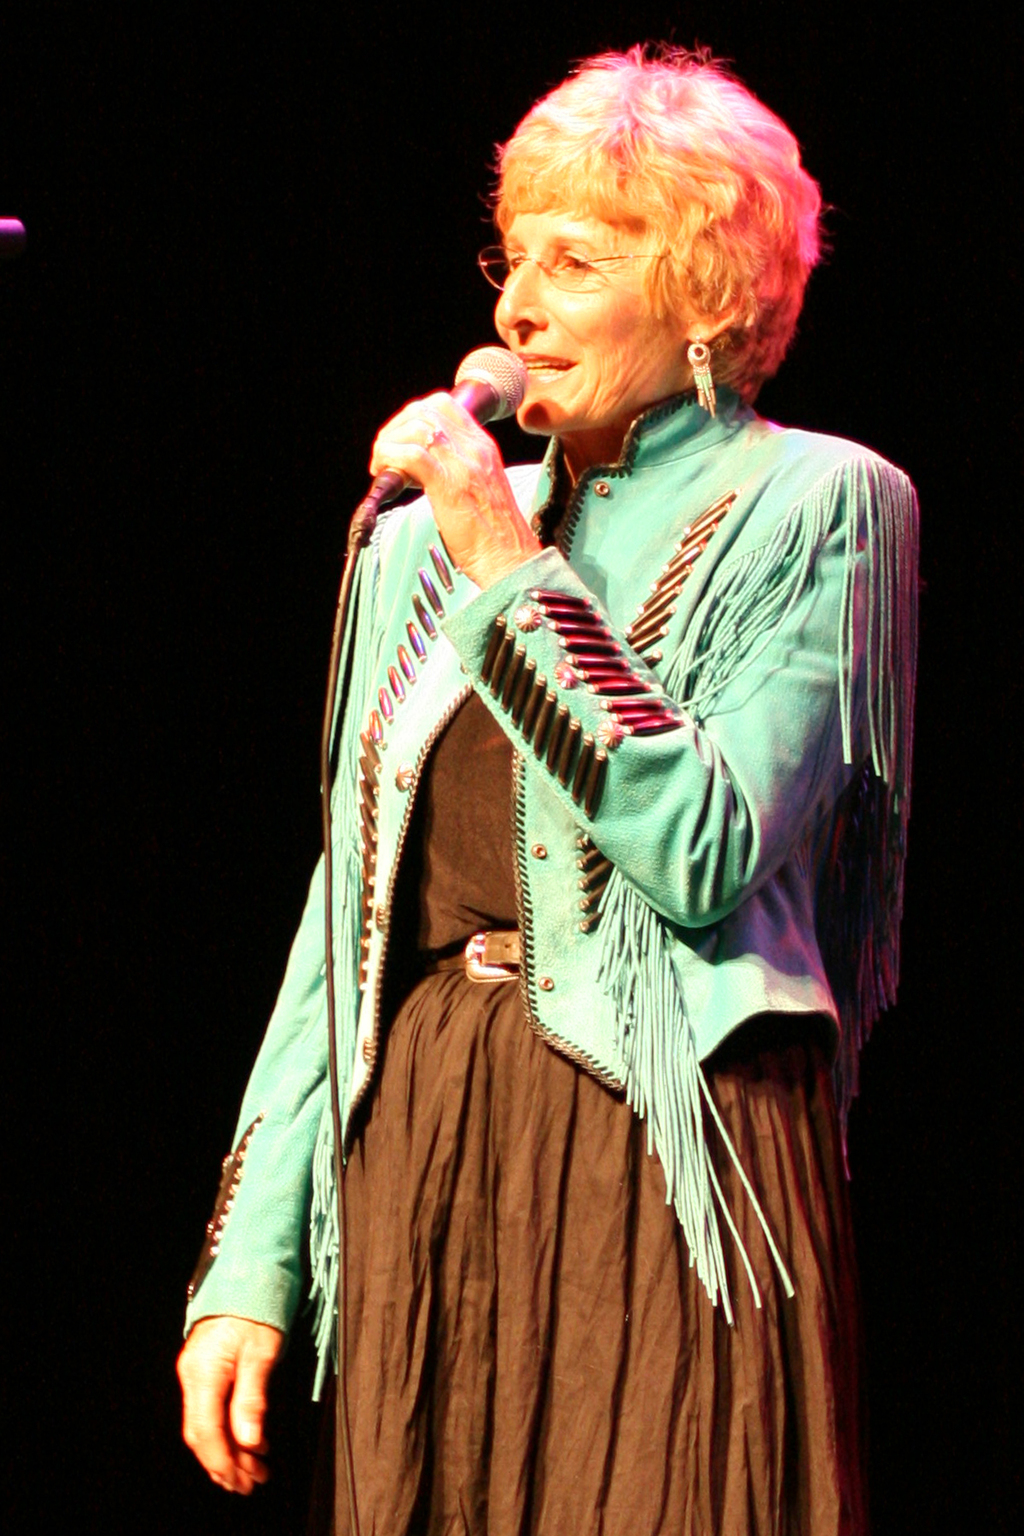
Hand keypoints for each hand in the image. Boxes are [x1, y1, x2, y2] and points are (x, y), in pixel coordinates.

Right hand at [177, 1315, 284, 1492]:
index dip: (224, 1460)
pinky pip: (209, 1409)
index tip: (245, 1481)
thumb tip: (249, 1442)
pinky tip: (248, 1442)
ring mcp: (194, 1372)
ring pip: (204, 1424)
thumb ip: (252, 1398)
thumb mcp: (263, 1350)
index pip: (206, 1431)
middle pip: (201, 1433)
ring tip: (254, 1471)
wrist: (247, 1271)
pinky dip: (227, 1431)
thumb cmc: (258, 1305)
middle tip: (253, 1484)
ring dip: (228, 1450)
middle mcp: (192, 1375)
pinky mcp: (204, 1368)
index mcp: (204, 1372)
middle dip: (226, 1462)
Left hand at [369, 392, 541, 587]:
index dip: (414, 415)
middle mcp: (474, 448)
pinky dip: (390, 457)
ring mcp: (463, 464)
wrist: (510, 560)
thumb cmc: (494, 536)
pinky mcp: (449, 484)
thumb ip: (458, 469)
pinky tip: (386, 473)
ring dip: (389, 442)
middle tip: (385, 452)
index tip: (401, 438)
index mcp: (483, 447)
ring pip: (416, 427)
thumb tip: (422, 467)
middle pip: (425, 410)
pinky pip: (411, 455)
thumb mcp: (481, 489)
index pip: (444, 406)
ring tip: (383, 466)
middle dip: (396, 427)